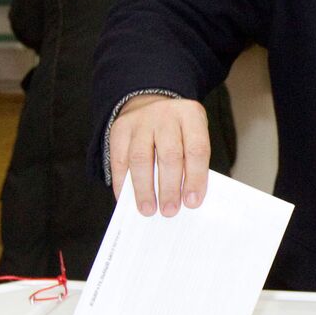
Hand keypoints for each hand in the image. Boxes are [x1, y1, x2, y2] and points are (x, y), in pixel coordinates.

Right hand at [109, 95, 210, 217]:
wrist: (149, 103)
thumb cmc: (177, 129)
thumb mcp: (192, 135)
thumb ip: (192, 161)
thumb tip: (186, 199)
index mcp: (191, 115)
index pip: (196, 149)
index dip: (195, 178)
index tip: (192, 202)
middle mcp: (165, 115)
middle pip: (169, 155)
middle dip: (169, 188)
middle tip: (170, 211)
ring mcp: (140, 121)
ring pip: (141, 158)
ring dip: (144, 189)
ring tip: (148, 209)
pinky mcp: (119, 130)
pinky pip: (119, 160)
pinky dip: (122, 183)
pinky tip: (127, 198)